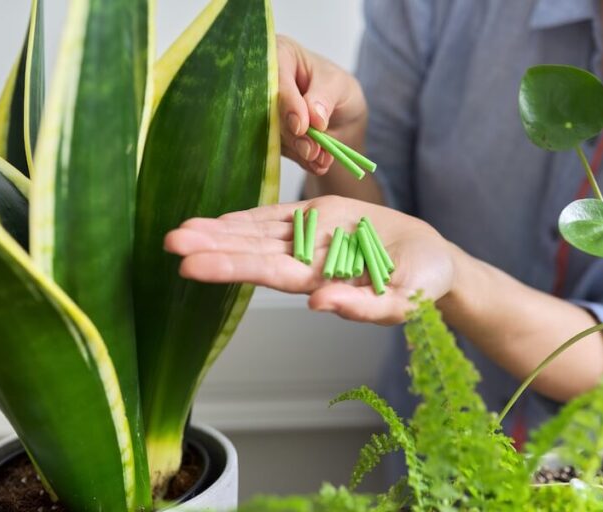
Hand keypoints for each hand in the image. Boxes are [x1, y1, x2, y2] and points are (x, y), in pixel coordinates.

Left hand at [164, 196, 456, 324]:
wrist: (433, 260)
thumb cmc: (424, 284)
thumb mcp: (406, 300)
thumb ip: (365, 306)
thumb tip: (320, 305)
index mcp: (322, 281)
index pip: (267, 273)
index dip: (230, 267)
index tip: (190, 266)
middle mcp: (306, 261)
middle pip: (251, 252)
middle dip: (211, 248)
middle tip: (169, 243)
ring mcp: (310, 237)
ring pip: (257, 233)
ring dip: (219, 231)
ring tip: (180, 230)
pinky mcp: (320, 215)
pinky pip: (277, 215)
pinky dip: (247, 217)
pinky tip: (218, 220)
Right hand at [277, 35, 367, 175]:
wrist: (343, 115)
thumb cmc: (339, 88)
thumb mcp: (338, 85)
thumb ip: (324, 97)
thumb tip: (313, 118)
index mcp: (279, 55)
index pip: (276, 80)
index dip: (288, 105)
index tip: (302, 126)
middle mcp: (265, 82)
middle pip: (269, 110)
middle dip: (293, 134)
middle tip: (312, 150)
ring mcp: (265, 110)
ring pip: (273, 133)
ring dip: (298, 150)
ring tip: (321, 159)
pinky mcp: (269, 134)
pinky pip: (279, 149)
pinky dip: (300, 158)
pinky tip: (317, 164)